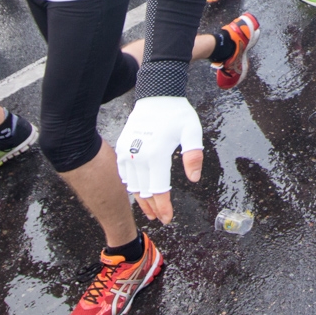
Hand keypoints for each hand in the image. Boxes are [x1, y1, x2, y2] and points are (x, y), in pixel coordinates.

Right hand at [116, 96, 203, 222]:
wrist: (156, 96)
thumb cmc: (177, 114)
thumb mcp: (192, 132)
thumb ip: (193, 156)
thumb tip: (194, 179)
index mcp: (156, 154)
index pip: (159, 189)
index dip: (163, 207)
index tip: (167, 218)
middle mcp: (139, 156)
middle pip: (144, 191)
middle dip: (153, 207)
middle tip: (161, 218)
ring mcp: (128, 152)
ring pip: (132, 185)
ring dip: (141, 200)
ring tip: (149, 211)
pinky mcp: (122, 148)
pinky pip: (124, 173)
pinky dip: (130, 185)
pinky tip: (137, 191)